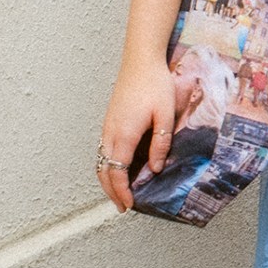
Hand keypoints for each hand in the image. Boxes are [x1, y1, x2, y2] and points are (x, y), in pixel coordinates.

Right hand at [98, 59, 175, 210]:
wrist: (140, 61)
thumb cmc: (155, 85)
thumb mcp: (166, 115)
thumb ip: (161, 144)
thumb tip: (155, 169)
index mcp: (124, 135)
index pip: (117, 172)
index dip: (121, 192)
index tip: (128, 205)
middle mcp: (110, 133)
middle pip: (104, 171)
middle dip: (111, 191)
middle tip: (123, 206)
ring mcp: (107, 126)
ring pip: (101, 161)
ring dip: (108, 179)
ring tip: (120, 192)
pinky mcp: (109, 121)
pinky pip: (104, 150)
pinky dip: (108, 166)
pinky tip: (119, 169)